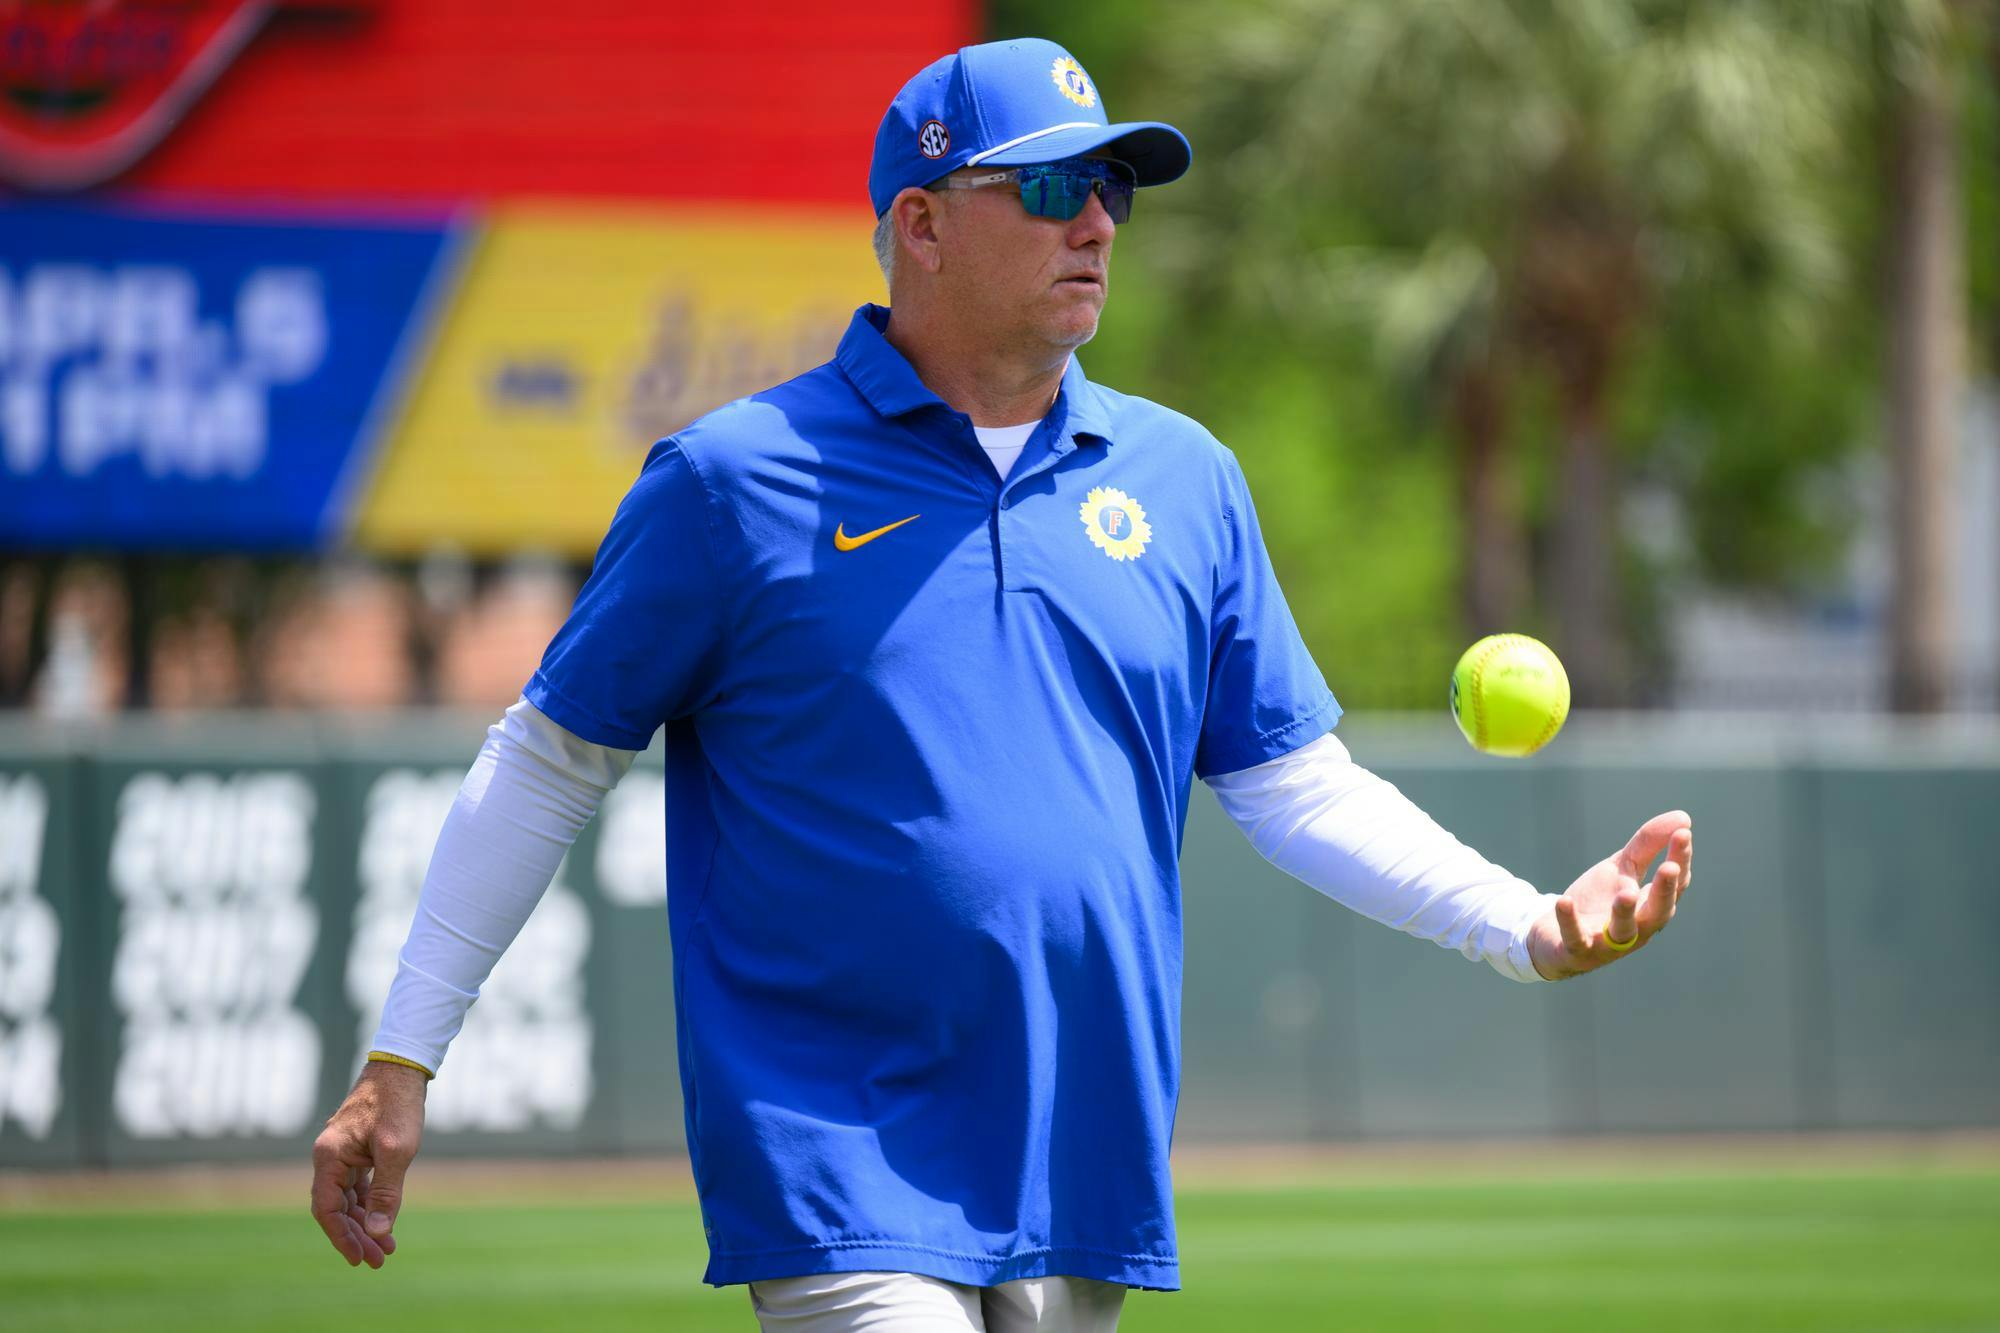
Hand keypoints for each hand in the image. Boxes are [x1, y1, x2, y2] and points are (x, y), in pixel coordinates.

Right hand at [310, 1061, 426, 1267]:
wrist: (402, 1067)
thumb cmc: (398, 1104)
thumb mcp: (397, 1151)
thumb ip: (385, 1192)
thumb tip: (376, 1231)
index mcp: (329, 1157)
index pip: (327, 1209)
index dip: (341, 1237)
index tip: (358, 1259)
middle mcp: (329, 1157)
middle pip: (336, 1208)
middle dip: (356, 1236)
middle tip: (378, 1260)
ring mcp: (342, 1153)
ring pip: (347, 1199)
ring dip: (364, 1223)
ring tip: (385, 1248)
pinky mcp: (356, 1150)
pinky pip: (357, 1185)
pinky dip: (369, 1203)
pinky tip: (383, 1219)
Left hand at [1528, 811, 1691, 980]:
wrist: (1556, 936)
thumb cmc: (1599, 901)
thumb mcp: (1622, 868)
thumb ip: (1648, 844)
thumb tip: (1684, 817)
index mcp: (1651, 906)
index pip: (1673, 884)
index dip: (1680, 859)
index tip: (1683, 833)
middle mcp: (1637, 928)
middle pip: (1658, 912)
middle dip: (1665, 891)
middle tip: (1670, 867)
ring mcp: (1607, 943)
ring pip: (1623, 931)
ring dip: (1625, 912)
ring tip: (1625, 894)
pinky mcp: (1577, 951)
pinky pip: (1575, 939)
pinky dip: (1570, 921)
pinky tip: (1565, 901)